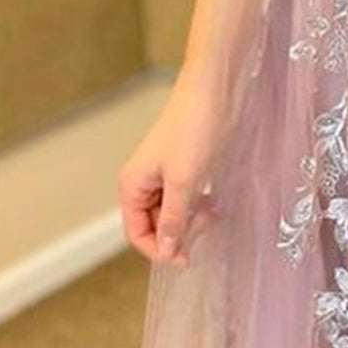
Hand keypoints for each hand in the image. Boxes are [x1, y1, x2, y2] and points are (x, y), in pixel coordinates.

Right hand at [117, 77, 225, 267]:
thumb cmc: (195, 129)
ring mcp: (164, 173)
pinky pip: (185, 197)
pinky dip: (199, 205)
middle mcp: (143, 181)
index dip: (159, 250)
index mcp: (132, 185)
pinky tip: (215, 202)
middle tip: (207, 223)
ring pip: (172, 212)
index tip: (187, 258)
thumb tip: (164, 252)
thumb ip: (172, 219)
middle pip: (155, 224)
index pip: (137, 233)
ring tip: (214, 211)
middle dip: (180, 231)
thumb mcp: (184, 181)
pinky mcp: (184, 166)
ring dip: (192, 219)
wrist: (215, 89)